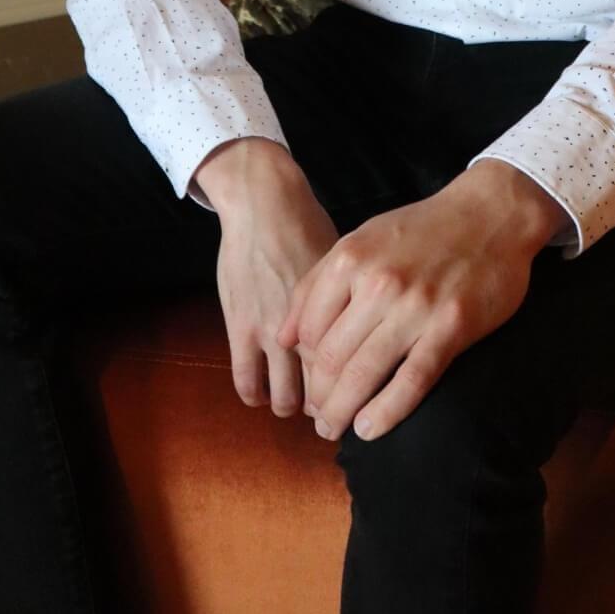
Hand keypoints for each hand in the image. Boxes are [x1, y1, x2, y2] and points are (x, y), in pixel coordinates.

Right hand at [208, 152, 341, 418]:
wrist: (264, 203)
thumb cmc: (308, 226)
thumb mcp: (343, 264)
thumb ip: (354, 302)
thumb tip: (374, 329)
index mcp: (343, 311)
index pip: (355, 369)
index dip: (356, 390)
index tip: (355, 398)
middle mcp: (311, 326)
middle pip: (324, 390)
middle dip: (326, 408)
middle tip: (326, 410)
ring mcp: (272, 330)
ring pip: (286, 396)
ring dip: (290, 405)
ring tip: (292, 401)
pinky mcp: (240, 328)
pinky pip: (246, 381)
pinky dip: (255, 394)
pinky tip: (260, 392)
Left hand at [275, 175, 544, 444]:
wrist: (491, 214)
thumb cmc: (422, 230)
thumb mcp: (363, 240)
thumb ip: (320, 283)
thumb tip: (284, 336)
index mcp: (350, 258)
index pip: (307, 328)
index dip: (301, 365)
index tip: (307, 383)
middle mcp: (378, 282)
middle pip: (331, 357)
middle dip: (319, 397)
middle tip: (319, 419)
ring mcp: (415, 306)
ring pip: (364, 374)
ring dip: (343, 412)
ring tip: (335, 429)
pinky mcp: (450, 327)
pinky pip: (411, 381)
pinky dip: (386, 411)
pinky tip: (369, 429)